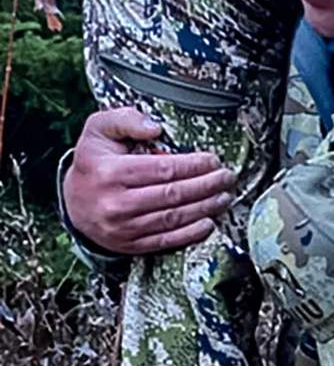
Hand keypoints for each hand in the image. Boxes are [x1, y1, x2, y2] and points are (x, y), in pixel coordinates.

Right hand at [62, 108, 236, 253]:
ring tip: (224, 197)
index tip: (214, 161)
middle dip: (206, 186)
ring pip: (174, 218)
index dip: (194, 165)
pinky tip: (209, 223)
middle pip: (173, 195)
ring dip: (205, 208)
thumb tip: (156, 128)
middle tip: (227, 178)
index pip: (163, 169)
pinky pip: (167, 240)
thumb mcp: (99, 131)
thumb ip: (125, 120)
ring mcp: (123, 228)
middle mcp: (116, 203)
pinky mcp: (130, 245)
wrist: (74, 204)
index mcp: (110, 172)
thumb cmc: (94, 162)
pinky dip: (192, 233)